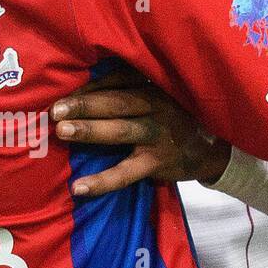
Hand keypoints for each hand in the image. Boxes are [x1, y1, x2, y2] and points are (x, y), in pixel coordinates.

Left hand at [51, 65, 230, 197]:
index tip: (62, 92)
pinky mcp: (158, 162)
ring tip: (63, 131)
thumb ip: (129, 88)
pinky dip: (103, 180)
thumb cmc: (174, 117)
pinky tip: (79, 187)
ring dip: (91, 130)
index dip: (89, 86)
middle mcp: (157, 106)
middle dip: (85, 104)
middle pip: (117, 102)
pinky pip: (126, 172)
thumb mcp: (159, 95)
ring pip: (121, 130)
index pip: (117, 80)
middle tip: (55, 109)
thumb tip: (81, 88)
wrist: (212, 148)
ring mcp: (158, 135)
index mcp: (153, 86)